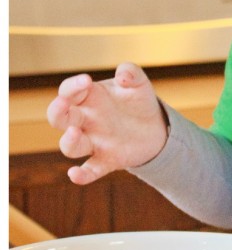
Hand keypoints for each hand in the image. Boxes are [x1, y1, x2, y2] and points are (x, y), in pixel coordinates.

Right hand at [46, 62, 168, 183]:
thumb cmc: (138, 102)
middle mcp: (85, 121)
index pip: (69, 91)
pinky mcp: (106, 160)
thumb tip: (123, 74)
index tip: (87, 81)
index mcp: (89, 98)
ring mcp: (93, 142)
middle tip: (63, 103)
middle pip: (59, 118)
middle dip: (57, 112)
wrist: (156, 128)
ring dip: (69, 141)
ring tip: (74, 133)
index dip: (72, 86)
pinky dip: (81, 175)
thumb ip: (131, 73)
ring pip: (70, 146)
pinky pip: (89, 170)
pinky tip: (75, 175)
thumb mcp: (138, 84)